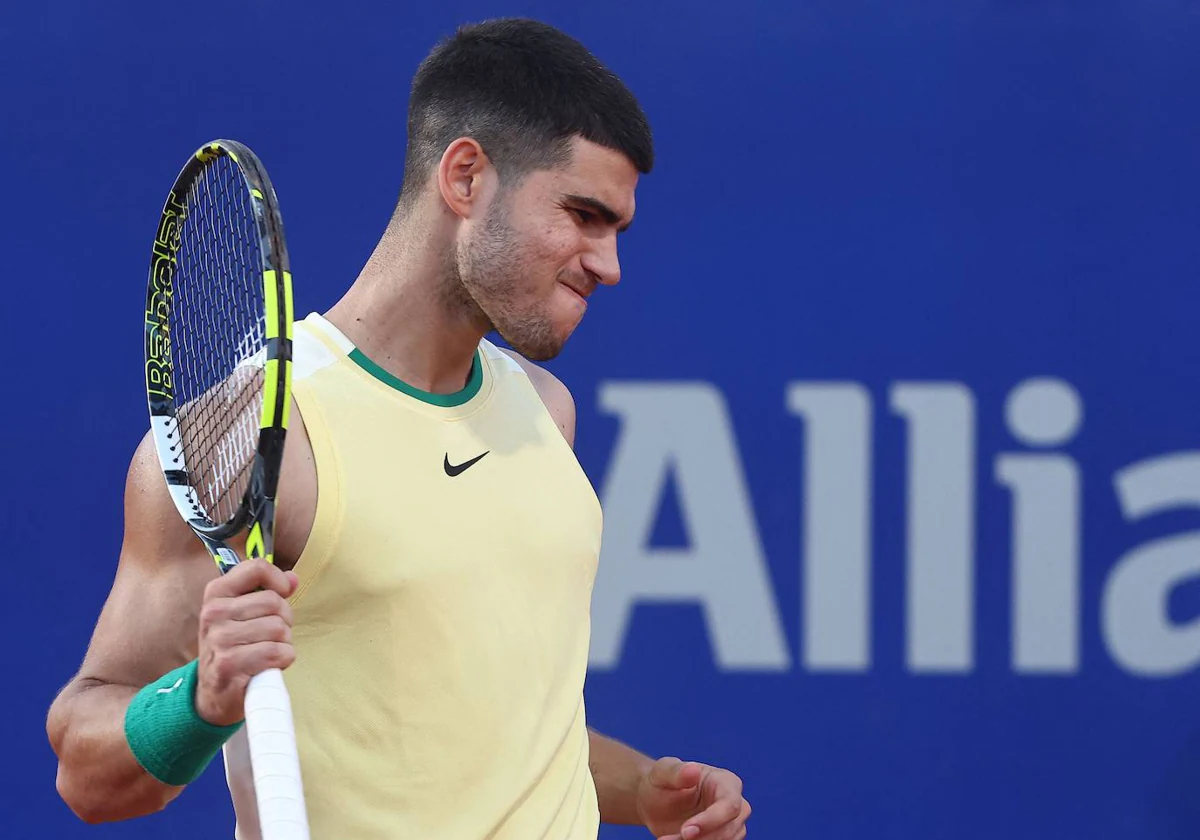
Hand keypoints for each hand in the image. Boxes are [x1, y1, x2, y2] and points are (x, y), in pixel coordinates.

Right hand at [195, 558, 298, 726]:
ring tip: (267, 651)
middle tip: (272, 635)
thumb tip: (293, 578)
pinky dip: (282, 660)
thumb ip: (267, 591)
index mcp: (217, 593)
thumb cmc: (233, 647)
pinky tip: (267, 666)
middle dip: (284, 620)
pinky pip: (278, 652)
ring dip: (283, 643)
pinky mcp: (230, 665)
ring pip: (279, 629)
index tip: (282, 593)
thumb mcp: (242, 614)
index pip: (256, 568)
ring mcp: (220, 640)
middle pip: (274, 602)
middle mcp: (214, 614)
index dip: (278, 580)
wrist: (213, 693)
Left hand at [636, 756, 750, 839]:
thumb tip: (693, 769)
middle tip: (672, 838)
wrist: (655, 801)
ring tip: (667, 839)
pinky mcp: (721, 839)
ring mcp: (731, 825)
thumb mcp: (663, 772)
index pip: (730, 805)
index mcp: (726, 782)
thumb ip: (677, 772)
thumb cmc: (662, 781)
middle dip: (702, 838)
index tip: (686, 831)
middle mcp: (734, 804)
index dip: (711, 820)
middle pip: (730, 829)